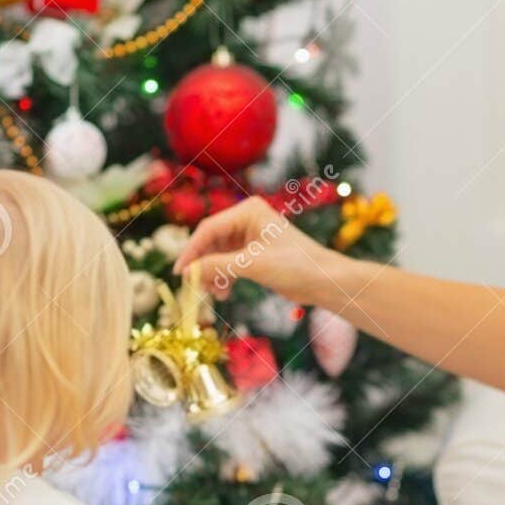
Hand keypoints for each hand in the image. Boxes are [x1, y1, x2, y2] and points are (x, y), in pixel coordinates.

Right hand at [174, 196, 345, 303]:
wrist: (325, 281)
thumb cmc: (296, 266)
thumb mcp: (253, 265)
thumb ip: (217, 266)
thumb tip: (187, 272)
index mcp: (248, 211)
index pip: (209, 228)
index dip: (191, 250)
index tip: (179, 272)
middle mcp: (247, 219)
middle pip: (211, 241)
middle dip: (202, 264)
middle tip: (193, 286)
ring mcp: (250, 237)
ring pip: (218, 255)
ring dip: (212, 274)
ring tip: (213, 294)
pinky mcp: (254, 254)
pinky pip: (228, 264)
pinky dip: (223, 278)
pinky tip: (223, 293)